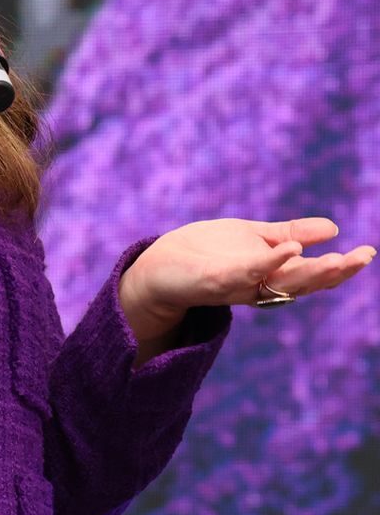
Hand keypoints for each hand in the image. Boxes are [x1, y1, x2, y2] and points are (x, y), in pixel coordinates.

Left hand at [120, 217, 377, 352]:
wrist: (155, 267)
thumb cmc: (204, 253)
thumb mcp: (252, 237)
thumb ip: (290, 234)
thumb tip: (333, 228)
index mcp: (273, 276)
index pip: (313, 274)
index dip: (341, 267)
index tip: (368, 252)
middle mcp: (261, 286)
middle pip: (305, 283)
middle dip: (336, 272)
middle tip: (363, 257)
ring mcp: (238, 285)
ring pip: (281, 284)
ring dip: (311, 272)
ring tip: (338, 259)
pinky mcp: (214, 280)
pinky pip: (245, 274)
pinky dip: (268, 262)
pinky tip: (288, 249)